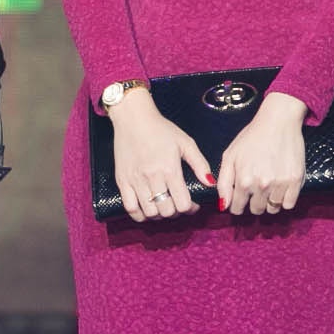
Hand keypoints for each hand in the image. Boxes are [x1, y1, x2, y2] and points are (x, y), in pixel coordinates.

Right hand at [108, 90, 212, 223]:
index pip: (183, 203)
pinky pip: (130, 208)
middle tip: (177, 204)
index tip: (192, 204)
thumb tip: (211, 183)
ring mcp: (135, 180)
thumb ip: (200, 164)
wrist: (133, 118)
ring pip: (149, 212)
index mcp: (170, 169)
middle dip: (176, 212)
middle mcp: (152, 177)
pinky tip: (146, 209)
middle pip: (167, 211)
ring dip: (159, 215)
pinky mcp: (122, 181)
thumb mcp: (185, 142)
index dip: (190, 208)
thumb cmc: (161, 129)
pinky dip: (140, 215)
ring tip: (163, 206)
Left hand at [216, 93, 308, 214]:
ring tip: (269, 187)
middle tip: (256, 189)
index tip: (241, 198)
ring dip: (270, 202)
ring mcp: (280, 184)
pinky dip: (285, 200)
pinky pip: (289, 204)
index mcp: (244, 180)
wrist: (278, 121)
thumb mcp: (230, 156)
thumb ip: (224, 183)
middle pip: (256, 210)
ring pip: (273, 209)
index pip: (237, 208)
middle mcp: (262, 185)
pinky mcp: (296, 180)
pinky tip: (280, 187)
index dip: (237, 204)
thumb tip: (223, 206)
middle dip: (253, 203)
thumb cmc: (252, 137)